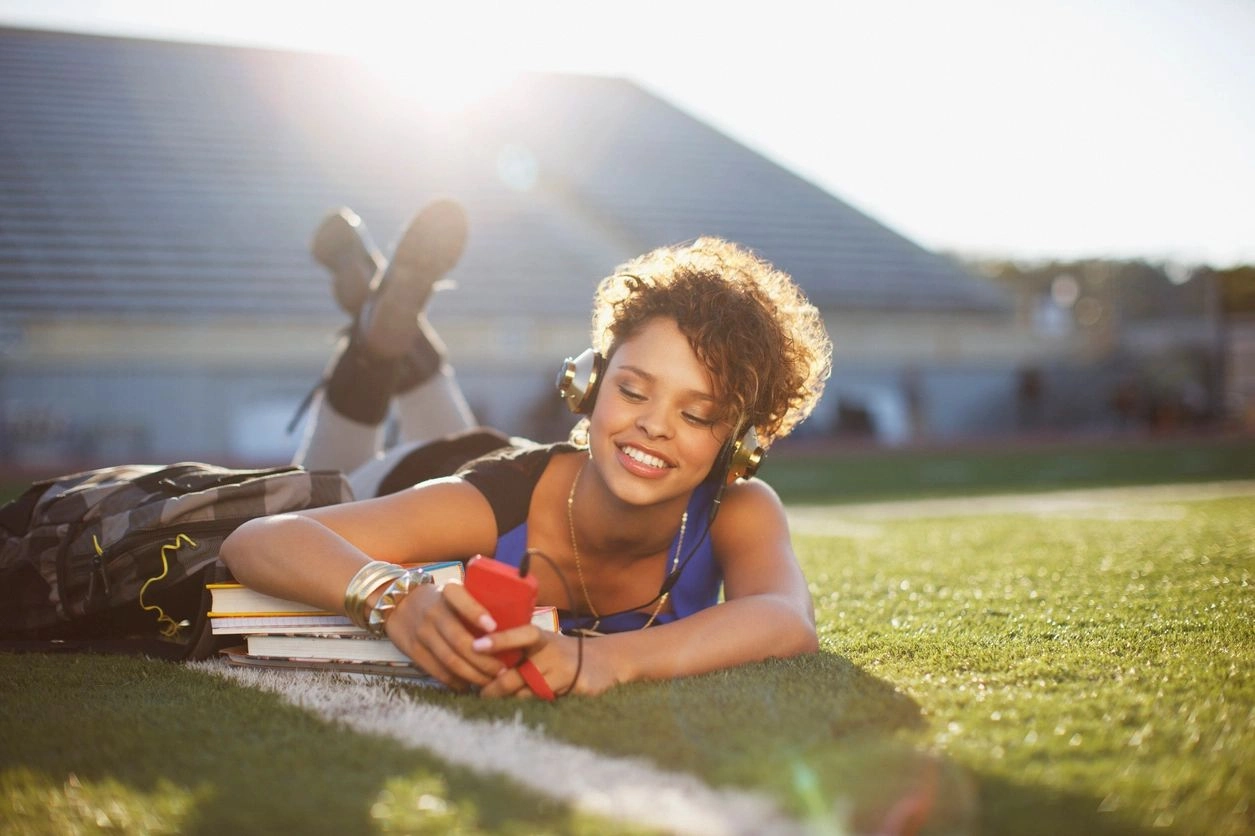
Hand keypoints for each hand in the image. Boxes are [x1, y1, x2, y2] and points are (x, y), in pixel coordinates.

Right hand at [384, 582, 506, 691]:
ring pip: (450, 660)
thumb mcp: (455, 592)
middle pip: (461, 641)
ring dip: (473, 675)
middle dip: (485, 660)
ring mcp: (421, 632)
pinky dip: (455, 682)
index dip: (476, 613)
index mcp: (448, 593)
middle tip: (502, 671)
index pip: (461, 600)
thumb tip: (513, 627)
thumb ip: (477, 603)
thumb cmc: (440, 600)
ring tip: (490, 682)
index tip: (494, 627)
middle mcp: (433, 612)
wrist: (399, 603)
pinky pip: (437, 671)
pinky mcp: (412, 650)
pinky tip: (468, 685)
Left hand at [475, 630, 622, 698]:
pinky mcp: (578, 689)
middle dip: (494, 687)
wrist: (602, 662)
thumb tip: (473, 658)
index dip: (500, 640)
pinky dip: (531, 707)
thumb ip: (515, 649)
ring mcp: (567, 672)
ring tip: (495, 702)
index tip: (476, 645)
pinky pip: (546, 704)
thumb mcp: (540, 644)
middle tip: (479, 694)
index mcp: (542, 638)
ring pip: (528, 694)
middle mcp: (554, 652)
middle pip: (517, 675)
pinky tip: (521, 709)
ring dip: (511, 700)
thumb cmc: (557, 653)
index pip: (522, 634)